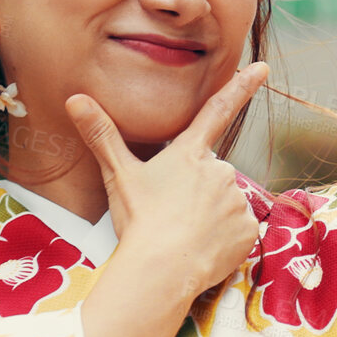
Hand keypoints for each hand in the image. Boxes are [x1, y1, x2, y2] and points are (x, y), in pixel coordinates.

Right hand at [65, 62, 266, 299]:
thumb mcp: (117, 176)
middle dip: (196, 191)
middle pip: (211, 174)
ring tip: (183, 235)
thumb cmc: (139, 220)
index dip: (240, 86)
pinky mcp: (247, 230)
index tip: (262, 67)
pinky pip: (237, 230)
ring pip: (224, 203)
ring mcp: (237, 199)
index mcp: (189, 153)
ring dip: (209, 216)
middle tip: (170, 214)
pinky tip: (201, 249)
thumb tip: (74, 99)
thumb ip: (101, 135)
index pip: (217, 110)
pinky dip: (223, 239)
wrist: (162, 269)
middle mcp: (220, 170)